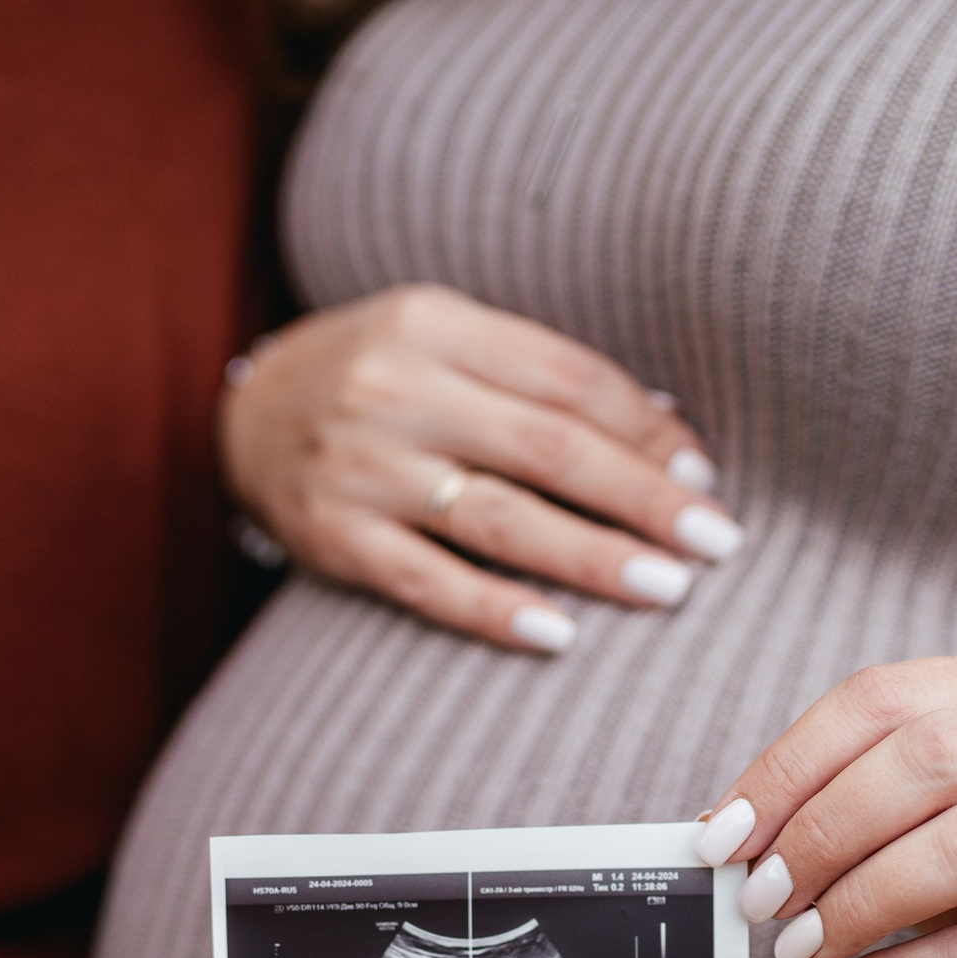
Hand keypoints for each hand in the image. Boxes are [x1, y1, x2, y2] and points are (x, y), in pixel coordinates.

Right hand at [221, 283, 741, 652]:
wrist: (242, 415)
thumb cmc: (375, 375)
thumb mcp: (442, 339)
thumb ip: (532, 377)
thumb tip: (663, 434)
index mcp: (432, 323)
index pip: (565, 378)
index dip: (646, 429)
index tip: (702, 475)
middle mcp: (394, 390)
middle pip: (546, 448)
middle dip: (641, 498)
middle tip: (714, 542)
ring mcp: (360, 468)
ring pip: (497, 518)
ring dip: (589, 557)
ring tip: (664, 587)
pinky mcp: (333, 538)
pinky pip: (428, 582)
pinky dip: (496, 610)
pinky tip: (559, 634)